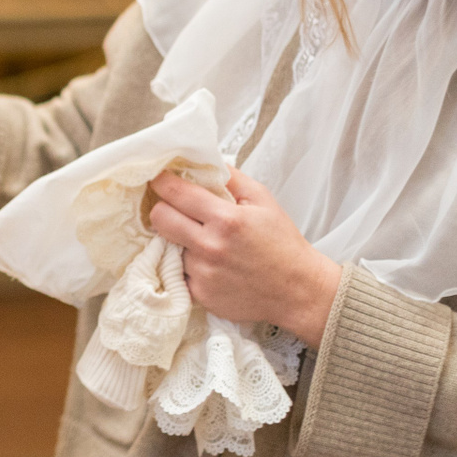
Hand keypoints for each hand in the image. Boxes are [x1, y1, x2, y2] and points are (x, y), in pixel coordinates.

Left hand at [147, 169, 341, 344]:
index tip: (159, 178)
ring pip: (168, 245)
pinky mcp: (200, 294)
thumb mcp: (263, 200)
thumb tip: (204, 162)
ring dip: (179, 240)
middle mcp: (210, 246)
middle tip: (174, 208)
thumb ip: (231, 178)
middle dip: (162, 208)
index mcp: (227, 219)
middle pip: (159, 218)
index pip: (176, 193)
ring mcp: (202, 273)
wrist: (298, 291)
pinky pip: (178, 271)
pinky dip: (187, 265)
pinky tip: (208, 263)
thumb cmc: (282, 244)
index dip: (162, 181)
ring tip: (204, 241)